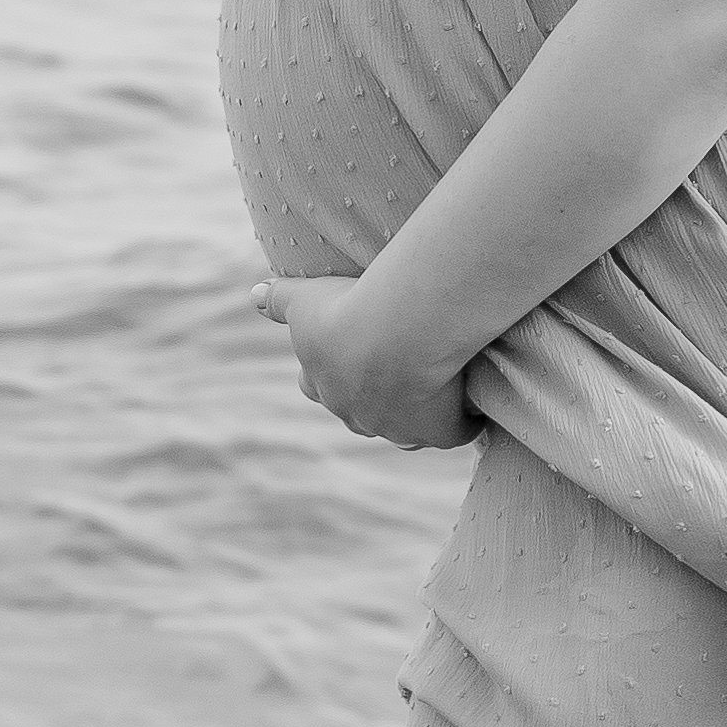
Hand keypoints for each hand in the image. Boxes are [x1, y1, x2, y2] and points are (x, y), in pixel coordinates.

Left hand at [253, 275, 476, 452]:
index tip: (348, 355)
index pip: (316, 386)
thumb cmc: (348, 310)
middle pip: (363, 414)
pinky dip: (463, 420)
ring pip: (408, 430)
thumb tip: (252, 296)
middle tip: (397, 374)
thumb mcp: (304, 299)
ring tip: (442, 390)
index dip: (330, 372)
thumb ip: (278, 299)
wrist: (398, 332)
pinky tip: (473, 403)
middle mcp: (357, 414)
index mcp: (322, 385)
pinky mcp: (440, 431)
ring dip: (420, 415)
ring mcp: (399, 428)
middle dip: (375, 399)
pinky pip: (454, 431)